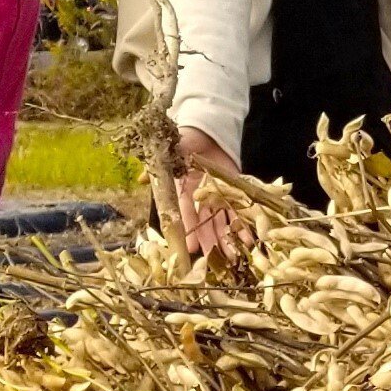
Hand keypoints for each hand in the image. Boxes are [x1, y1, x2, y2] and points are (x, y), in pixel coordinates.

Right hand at [169, 130, 257, 260]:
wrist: (209, 131)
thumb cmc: (187, 140)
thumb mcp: (173, 150)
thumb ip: (160, 166)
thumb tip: (142, 178)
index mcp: (182, 190)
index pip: (185, 211)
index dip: (188, 228)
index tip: (189, 246)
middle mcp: (198, 198)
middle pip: (203, 222)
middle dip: (208, 240)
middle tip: (212, 258)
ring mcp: (217, 198)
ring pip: (220, 222)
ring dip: (225, 240)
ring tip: (231, 257)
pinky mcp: (233, 194)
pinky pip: (238, 213)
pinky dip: (243, 227)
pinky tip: (247, 241)